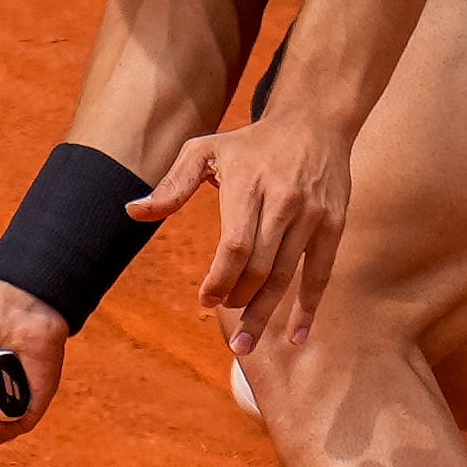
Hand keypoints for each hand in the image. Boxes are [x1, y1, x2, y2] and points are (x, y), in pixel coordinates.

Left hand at [126, 120, 350, 353]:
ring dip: (265, 315)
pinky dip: (308, 308)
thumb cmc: (249, 142)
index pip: (234, 245)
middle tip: (225, 328)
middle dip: (239, 302)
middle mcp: (282, 201)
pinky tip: (296, 337)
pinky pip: (320, 273)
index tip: (204, 300)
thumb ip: (171, 186)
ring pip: (286, 275)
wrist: (313, 121)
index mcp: (248, 184)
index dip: (219, 279)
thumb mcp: (204, 151)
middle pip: (259, 266)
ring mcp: (311, 214)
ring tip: (245, 346)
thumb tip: (132, 212)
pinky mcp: (334, 224)